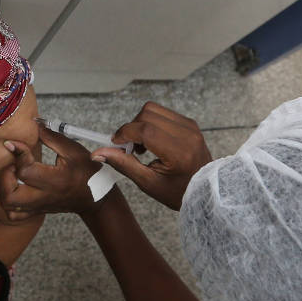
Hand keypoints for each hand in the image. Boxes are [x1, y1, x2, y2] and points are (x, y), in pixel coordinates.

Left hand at [0, 124, 103, 220]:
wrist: (95, 199)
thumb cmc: (87, 172)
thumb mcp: (73, 150)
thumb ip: (52, 137)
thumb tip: (35, 125)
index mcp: (54, 181)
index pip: (25, 171)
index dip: (17, 153)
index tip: (13, 143)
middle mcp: (44, 197)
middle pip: (10, 196)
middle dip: (5, 177)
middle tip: (13, 164)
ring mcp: (38, 207)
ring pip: (9, 207)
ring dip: (4, 188)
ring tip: (13, 175)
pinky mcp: (36, 211)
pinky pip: (14, 214)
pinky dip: (9, 200)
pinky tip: (14, 186)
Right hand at [91, 102, 211, 209]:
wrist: (204, 190)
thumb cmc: (176, 191)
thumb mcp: (147, 183)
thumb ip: (122, 164)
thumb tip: (97, 153)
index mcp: (179, 153)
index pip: (145, 130)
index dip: (125, 133)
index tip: (116, 143)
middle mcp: (187, 135)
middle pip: (147, 114)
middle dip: (132, 128)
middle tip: (130, 147)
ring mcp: (190, 127)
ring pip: (153, 109)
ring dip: (140, 123)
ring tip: (142, 144)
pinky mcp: (190, 123)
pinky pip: (162, 113)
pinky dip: (150, 122)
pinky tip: (152, 140)